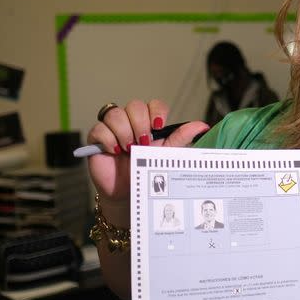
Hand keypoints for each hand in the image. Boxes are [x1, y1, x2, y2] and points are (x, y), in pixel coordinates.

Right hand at [86, 99, 208, 202]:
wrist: (130, 194)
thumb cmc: (149, 172)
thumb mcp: (166, 154)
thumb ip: (181, 138)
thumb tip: (203, 125)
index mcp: (150, 124)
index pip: (154, 104)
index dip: (156, 111)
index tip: (159, 126)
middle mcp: (131, 123)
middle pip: (134, 105)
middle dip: (140, 123)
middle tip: (143, 143)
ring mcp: (113, 129)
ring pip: (114, 113)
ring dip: (124, 131)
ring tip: (129, 149)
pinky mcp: (97, 140)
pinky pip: (98, 128)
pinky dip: (108, 139)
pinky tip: (115, 152)